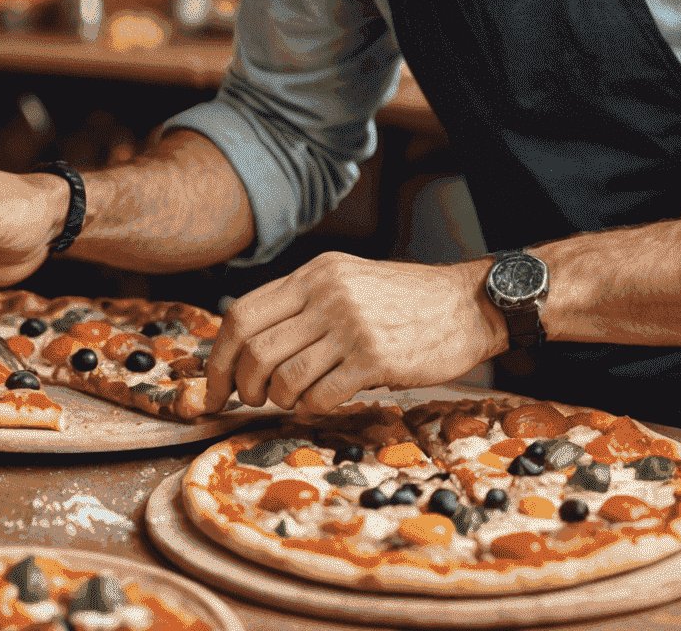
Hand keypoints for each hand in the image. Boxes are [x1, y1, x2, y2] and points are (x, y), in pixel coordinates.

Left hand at [205, 252, 502, 415]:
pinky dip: (311, 408)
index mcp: (314, 273)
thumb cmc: (404, 299)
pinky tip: (323, 402)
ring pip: (283, 377)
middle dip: (243, 388)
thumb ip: (302, 302)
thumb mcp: (347, 280)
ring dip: (279, 400)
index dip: (219, 359)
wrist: (465, 304)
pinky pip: (321, 396)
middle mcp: (327, 295)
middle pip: (255, 350)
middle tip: (251, 401)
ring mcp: (351, 326)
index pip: (242, 315)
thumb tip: (249, 343)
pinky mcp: (375, 359)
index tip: (215, 389)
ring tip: (293, 399)